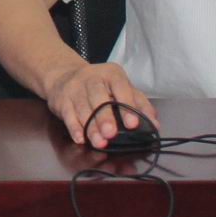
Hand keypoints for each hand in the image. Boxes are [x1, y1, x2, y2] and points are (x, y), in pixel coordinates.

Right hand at [42, 60, 158, 149]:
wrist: (63, 75)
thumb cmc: (99, 85)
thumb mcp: (120, 87)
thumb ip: (138, 103)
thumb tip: (154, 123)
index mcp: (111, 73)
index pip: (120, 87)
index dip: (127, 105)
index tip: (133, 123)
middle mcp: (91, 77)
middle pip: (98, 97)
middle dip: (104, 116)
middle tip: (111, 133)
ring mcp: (74, 88)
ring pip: (82, 108)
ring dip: (91, 127)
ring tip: (99, 142)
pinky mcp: (61, 99)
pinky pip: (67, 114)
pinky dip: (74, 127)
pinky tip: (80, 138)